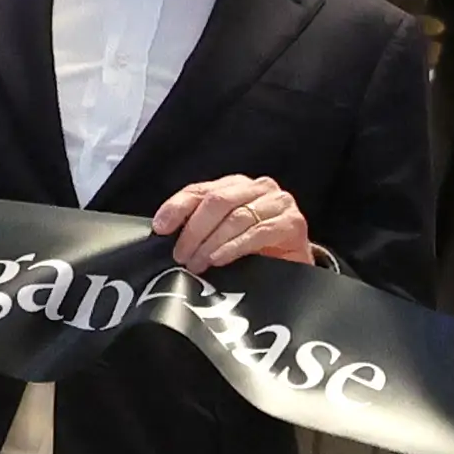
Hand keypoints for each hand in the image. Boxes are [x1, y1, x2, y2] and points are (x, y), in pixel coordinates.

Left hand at [153, 172, 316, 272]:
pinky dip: (234, 247)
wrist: (292, 269)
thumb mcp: (220, 235)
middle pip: (217, 200)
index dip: (176, 207)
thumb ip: (197, 227)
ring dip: (211, 243)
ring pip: (236, 217)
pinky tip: (219, 259)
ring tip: (197, 263)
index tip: (161, 228)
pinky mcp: (293, 223)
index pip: (199, 190)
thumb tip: (163, 233)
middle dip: (194, 230)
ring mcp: (279, 202)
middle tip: (181, 255)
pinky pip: (257, 232)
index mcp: (235, 185)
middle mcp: (258, 187)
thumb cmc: (253, 251)